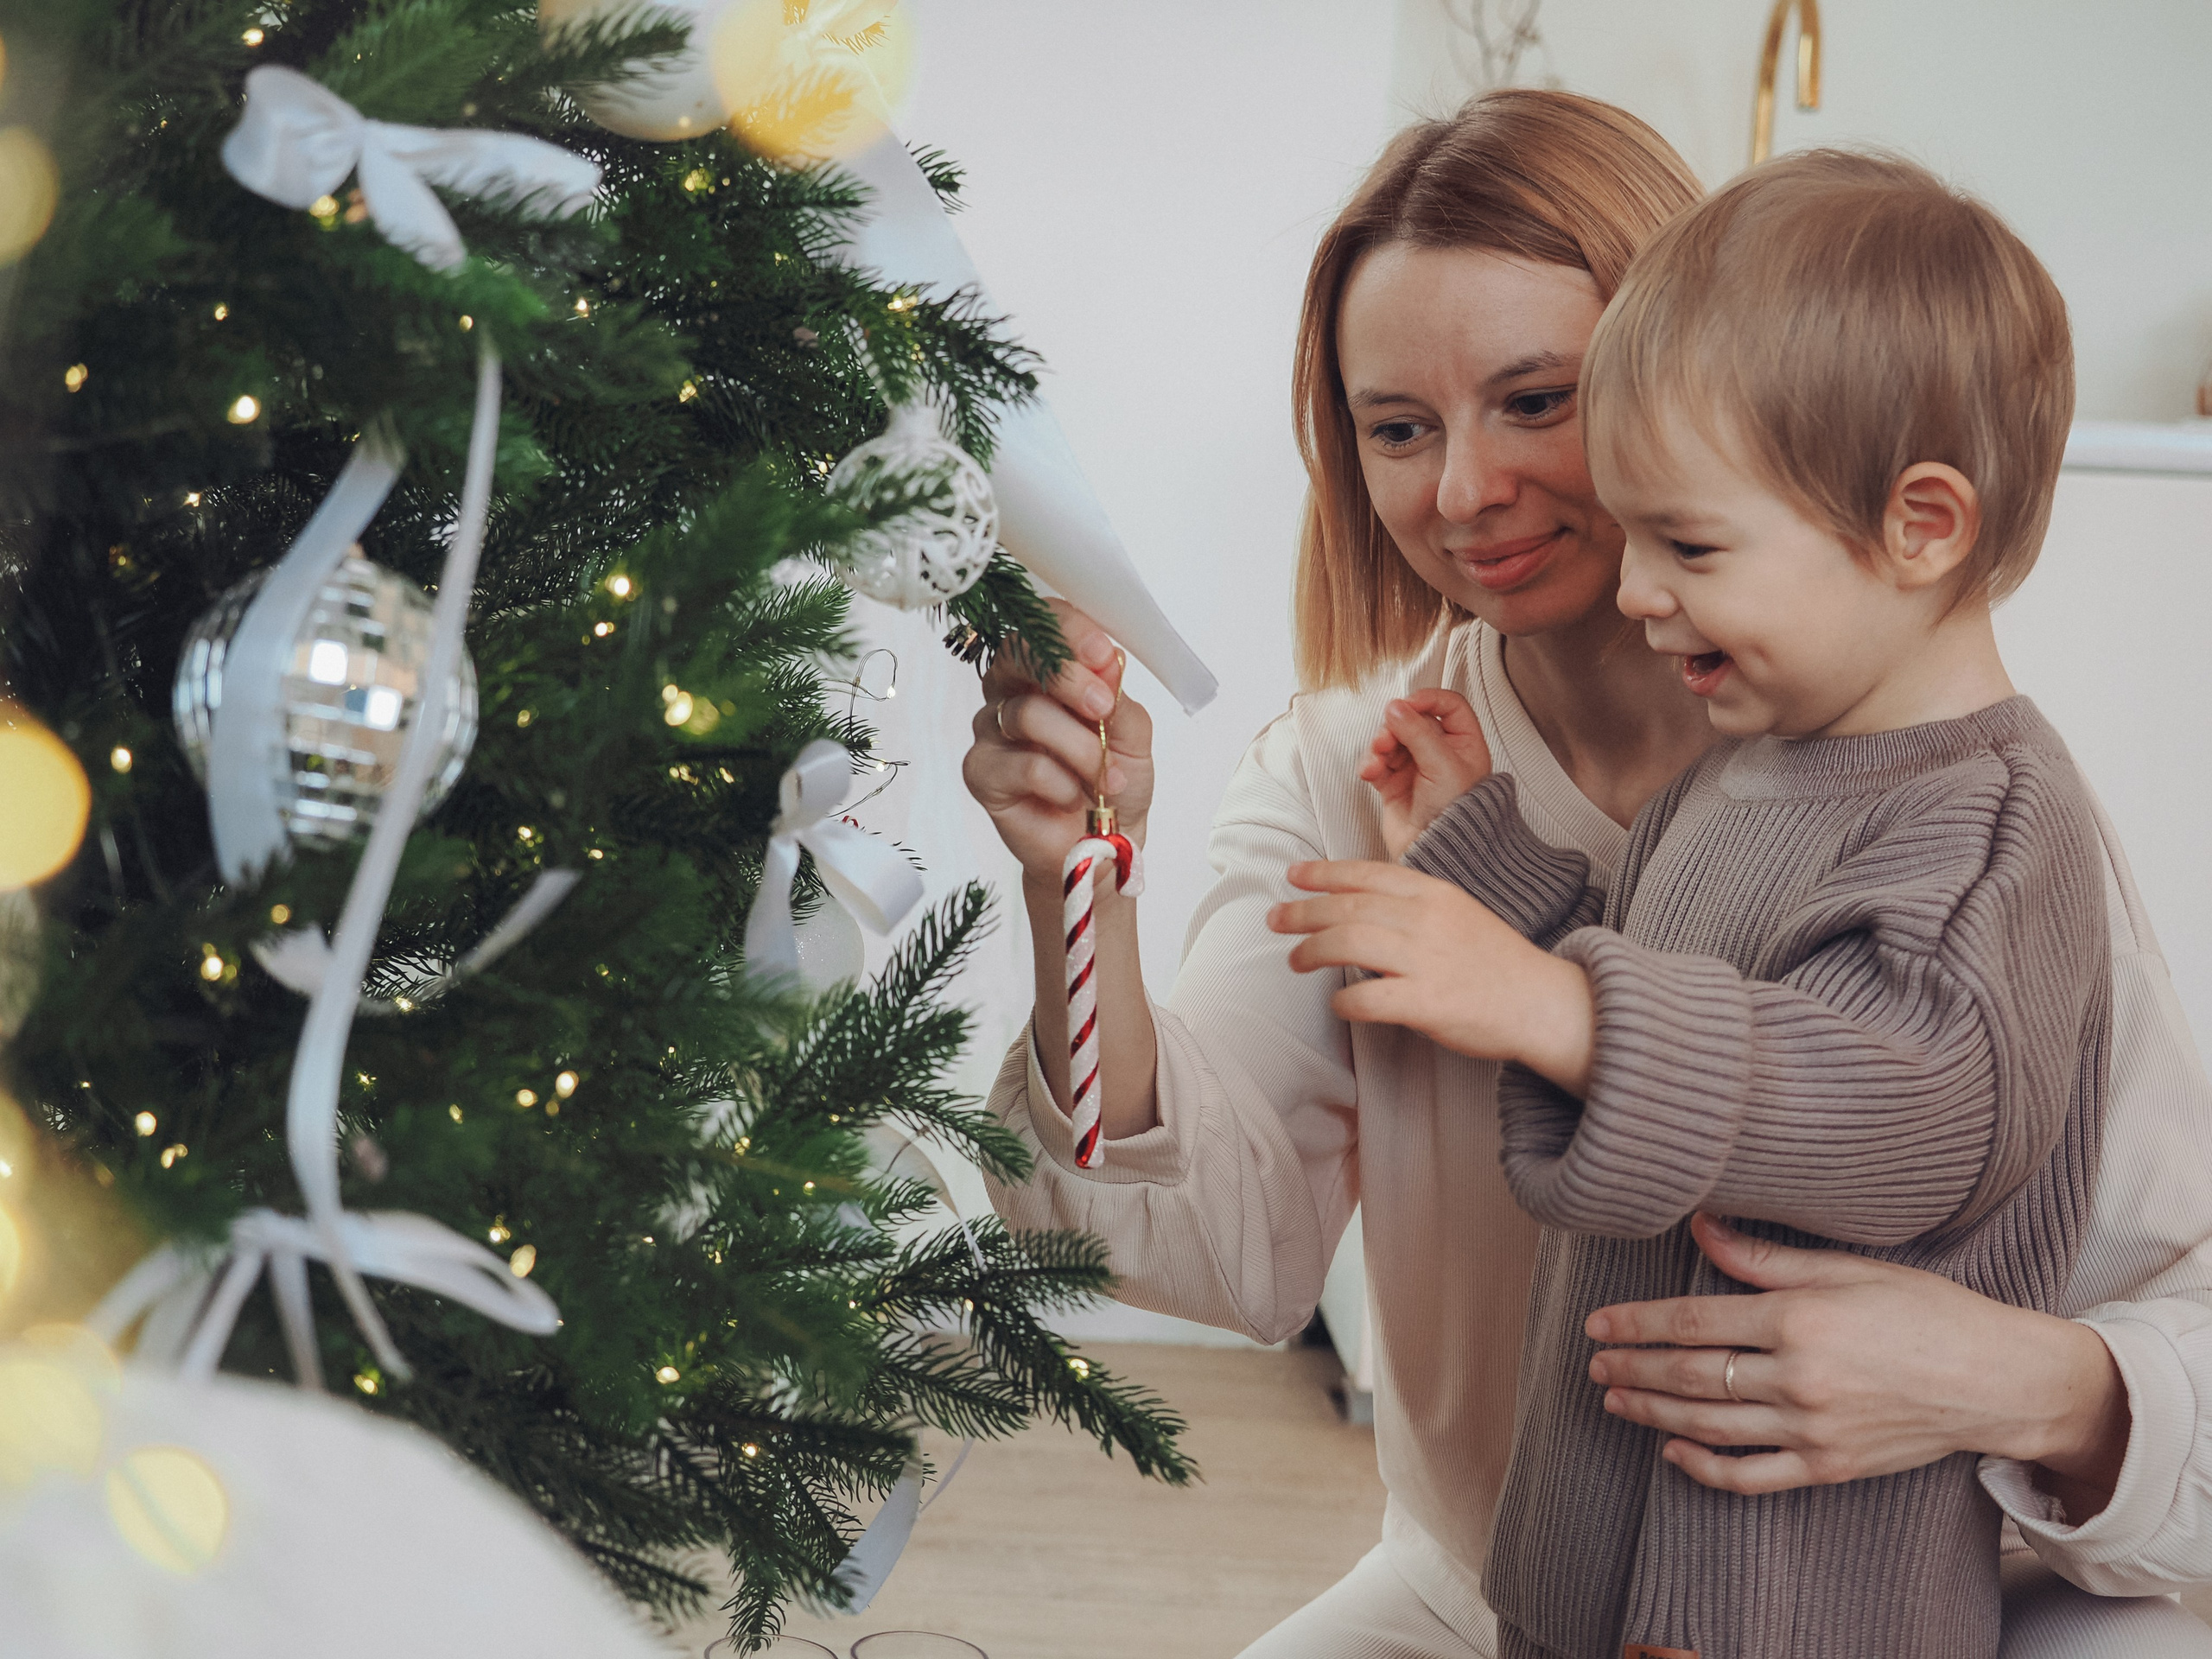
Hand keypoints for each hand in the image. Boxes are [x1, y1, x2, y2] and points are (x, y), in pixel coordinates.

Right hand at [963, 601, 1153, 882]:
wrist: (1098, 845)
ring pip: (1027, 713)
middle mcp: (1010, 690)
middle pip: (1018, 654)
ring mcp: (990, 729)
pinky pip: (1020, 764)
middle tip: (1103, 708)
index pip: (1041, 624)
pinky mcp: (980, 771)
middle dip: (1068, 677)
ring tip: (1104, 777)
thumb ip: (1117, 696)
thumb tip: (1106, 661)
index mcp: (1045, 670)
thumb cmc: (1112, 783)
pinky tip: (1072, 797)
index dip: (1069, 630)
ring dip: (1078, 747)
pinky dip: (1059, 782)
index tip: (1103, 654)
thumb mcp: (1132, 735)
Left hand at [1266, 860, 1593, 1090]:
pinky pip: (1368, 998)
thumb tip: (1359, 912)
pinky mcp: (1428, 1002)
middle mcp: (1426, 920)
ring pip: (1348, 943)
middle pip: (1347, 906)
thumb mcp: (1458, 914)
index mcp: (1434, 893)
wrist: (1543, 1002)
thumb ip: (1412, 909)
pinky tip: (1338, 1003)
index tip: (1294, 874)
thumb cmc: (1496, 961)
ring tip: (1295, 959)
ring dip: (1312, 950)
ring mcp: (1427, 960)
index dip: (1324, 873)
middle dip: (1302, 911)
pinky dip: (1344, 1001)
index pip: (1366, 873)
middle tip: (1275, 919)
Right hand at [1359, 688, 1492, 859]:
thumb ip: (1417, 732)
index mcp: (1464, 745)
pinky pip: (1377, 763)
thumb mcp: (1443, 765)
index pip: (1448, 706)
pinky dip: (1371, 764)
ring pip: (1390, 740)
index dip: (1429, 699)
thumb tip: (1397, 708)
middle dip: (1395, 727)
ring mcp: (1416, 769)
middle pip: (1412, 721)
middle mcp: (1440, 754)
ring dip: (1379, 746)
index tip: (1410, 703)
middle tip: (1389, 737)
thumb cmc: (1460, 820)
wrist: (1440, 855)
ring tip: (1379, 758)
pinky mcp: (1394, 784)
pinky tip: (1372, 771)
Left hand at [1585, 1213, 2128, 1513]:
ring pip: (1711, 1424)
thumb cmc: (1928, 1311)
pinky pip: (1752, 1475)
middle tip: (1593, 1362)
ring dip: (1654, 1411)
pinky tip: (1673, 1451)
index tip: (1600, 1323)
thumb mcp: (1848, 1268)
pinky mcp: (1829, 1467)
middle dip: (1634, 1367)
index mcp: (1800, 1320)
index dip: (1639, 1323)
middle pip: (1693, 1375)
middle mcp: (1799, 1378)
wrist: (1997, 1380)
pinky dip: (1705, 1467)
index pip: (1695, 1322)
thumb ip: (1767, 1258)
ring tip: (1615, 1397)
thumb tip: (1702, 1228)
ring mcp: (1813, 1428)